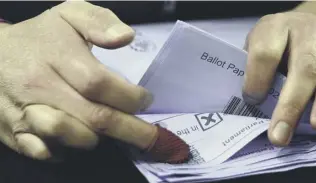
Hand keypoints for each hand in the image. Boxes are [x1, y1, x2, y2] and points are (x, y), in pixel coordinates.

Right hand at [0, 1, 155, 159]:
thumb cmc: (40, 37)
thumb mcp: (70, 15)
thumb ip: (99, 21)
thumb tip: (126, 37)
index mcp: (56, 56)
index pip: (99, 83)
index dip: (129, 96)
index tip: (145, 100)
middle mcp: (39, 86)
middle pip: (93, 116)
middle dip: (129, 129)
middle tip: (150, 135)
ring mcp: (24, 112)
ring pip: (70, 138)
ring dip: (99, 139)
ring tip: (110, 129)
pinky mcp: (14, 133)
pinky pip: (46, 152)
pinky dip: (69, 151)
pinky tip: (81, 139)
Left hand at [243, 12, 315, 145]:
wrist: (315, 24)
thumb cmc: (278, 42)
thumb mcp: (259, 42)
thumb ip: (252, 67)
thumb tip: (250, 104)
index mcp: (277, 27)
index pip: (266, 53)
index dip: (257, 79)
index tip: (252, 101)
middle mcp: (309, 31)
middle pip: (304, 67)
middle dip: (292, 104)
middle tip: (280, 134)